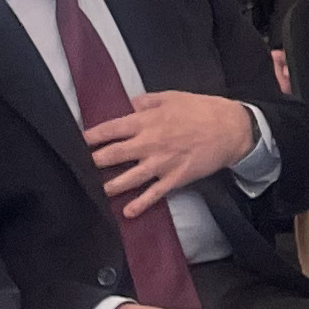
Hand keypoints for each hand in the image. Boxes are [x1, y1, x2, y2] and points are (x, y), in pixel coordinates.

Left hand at [84, 89, 259, 211]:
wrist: (231, 129)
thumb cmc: (202, 110)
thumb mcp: (172, 97)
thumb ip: (147, 101)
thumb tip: (130, 104)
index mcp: (147, 121)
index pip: (111, 129)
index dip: (91, 136)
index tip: (78, 140)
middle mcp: (150, 143)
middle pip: (114, 154)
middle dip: (93, 161)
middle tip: (77, 167)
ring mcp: (162, 163)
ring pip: (129, 177)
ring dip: (110, 186)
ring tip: (95, 191)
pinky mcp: (175, 178)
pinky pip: (154, 193)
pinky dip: (140, 204)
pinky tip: (127, 212)